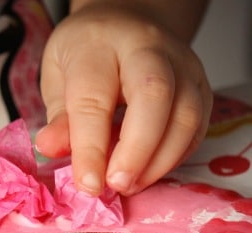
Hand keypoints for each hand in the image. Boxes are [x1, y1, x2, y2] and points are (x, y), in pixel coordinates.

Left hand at [35, 1, 212, 195]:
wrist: (127, 26)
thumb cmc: (88, 57)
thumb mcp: (59, 78)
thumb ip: (59, 118)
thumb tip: (50, 148)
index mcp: (99, 44)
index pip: (94, 98)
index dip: (91, 148)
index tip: (88, 185)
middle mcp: (147, 48)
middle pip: (153, 96)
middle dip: (136, 151)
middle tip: (116, 185)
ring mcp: (182, 66)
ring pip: (185, 116)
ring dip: (158, 162)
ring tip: (130, 185)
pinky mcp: (201, 88)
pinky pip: (195, 130)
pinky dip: (173, 159)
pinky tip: (149, 173)